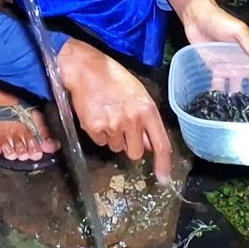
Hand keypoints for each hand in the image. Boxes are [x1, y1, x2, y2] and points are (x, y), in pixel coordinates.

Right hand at [58, 38, 173, 183]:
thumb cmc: (114, 78)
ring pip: (116, 147)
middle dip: (130, 145)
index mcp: (147, 110)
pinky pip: (100, 142)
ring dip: (113, 137)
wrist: (85, 69)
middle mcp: (132, 120)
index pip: (161, 144)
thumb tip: (150, 144)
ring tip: (108, 115)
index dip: (163, 164)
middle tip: (123, 127)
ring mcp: (113, 125)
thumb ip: (146, 119)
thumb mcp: (138, 94)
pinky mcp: (94, 128)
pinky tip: (97, 115)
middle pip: (135, 153)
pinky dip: (99, 133)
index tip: (163, 179)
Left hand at [168, 0, 248, 105]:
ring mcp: (230, 68)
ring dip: (241, 102)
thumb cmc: (220, 20)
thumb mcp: (238, 31)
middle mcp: (245, 64)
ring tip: (242, 117)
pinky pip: (219, 86)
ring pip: (239, 89)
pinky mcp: (216, 70)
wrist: (197, 17)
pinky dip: (219, 96)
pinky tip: (219, 109)